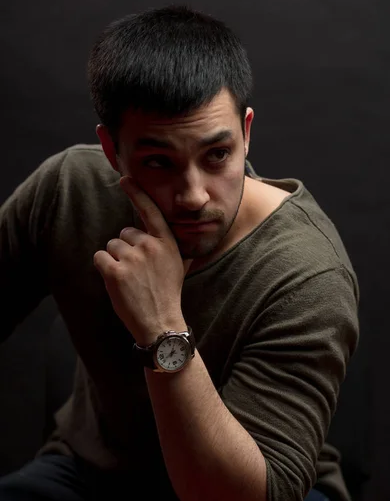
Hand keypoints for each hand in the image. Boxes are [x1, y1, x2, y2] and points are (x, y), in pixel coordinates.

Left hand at [93, 176, 191, 344]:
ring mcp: (132, 258)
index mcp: (166, 242)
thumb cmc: (168, 294)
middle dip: (126, 250)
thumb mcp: (178, 265)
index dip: (136, 194)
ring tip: (129, 280)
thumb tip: (164, 233)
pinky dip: (103, 269)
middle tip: (137, 273)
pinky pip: (99, 258)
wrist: (161, 322)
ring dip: (115, 261)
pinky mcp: (115, 272)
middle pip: (124, 234)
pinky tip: (117, 283)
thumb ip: (169, 246)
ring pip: (111, 247)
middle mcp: (150, 246)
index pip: (150, 212)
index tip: (125, 179)